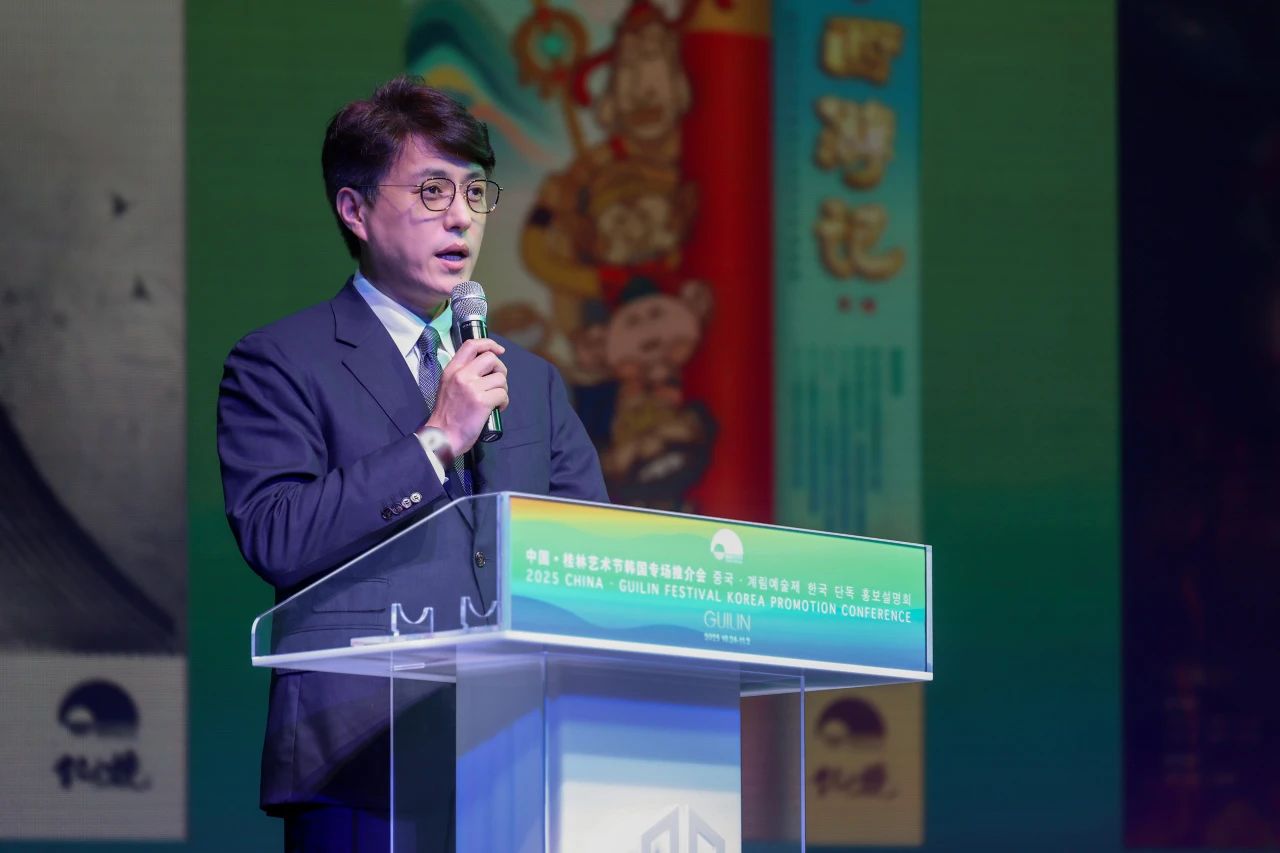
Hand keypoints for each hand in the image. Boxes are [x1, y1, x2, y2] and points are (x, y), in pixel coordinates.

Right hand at [422, 338, 508, 456]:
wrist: (443, 436)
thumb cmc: (448, 414)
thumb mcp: (448, 386)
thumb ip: (462, 373)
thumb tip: (485, 366)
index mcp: (452, 370)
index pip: (471, 345)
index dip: (488, 344)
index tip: (499, 350)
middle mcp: (462, 375)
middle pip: (491, 359)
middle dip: (500, 370)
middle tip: (497, 383)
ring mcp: (472, 388)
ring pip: (501, 378)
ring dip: (502, 389)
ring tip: (495, 400)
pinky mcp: (482, 402)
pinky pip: (503, 394)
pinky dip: (504, 402)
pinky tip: (496, 409)